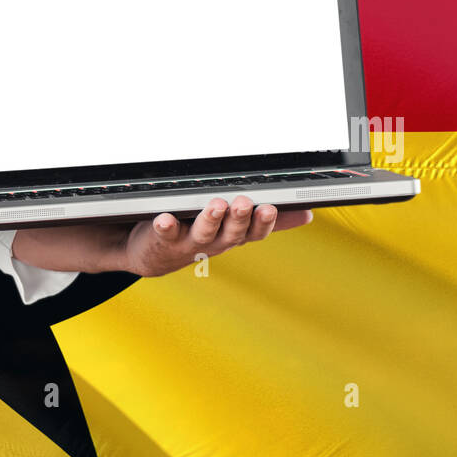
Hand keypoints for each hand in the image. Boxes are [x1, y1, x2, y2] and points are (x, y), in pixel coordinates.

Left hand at [10, 196, 312, 276]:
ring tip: (215, 205)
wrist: (149, 253)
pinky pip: (163, 233)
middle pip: (230, 233)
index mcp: (231, 237)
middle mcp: (211, 242)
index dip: (263, 224)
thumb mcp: (233, 230)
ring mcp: (185, 243)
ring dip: (209, 220)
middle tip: (245, 203)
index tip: (270, 208)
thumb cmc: (193, 234)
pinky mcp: (160, 239)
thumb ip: (266, 222)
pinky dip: (164, 226)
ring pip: (201, 234)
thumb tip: (307, 215)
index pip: (254, 232)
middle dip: (238, 219)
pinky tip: (164, 217)